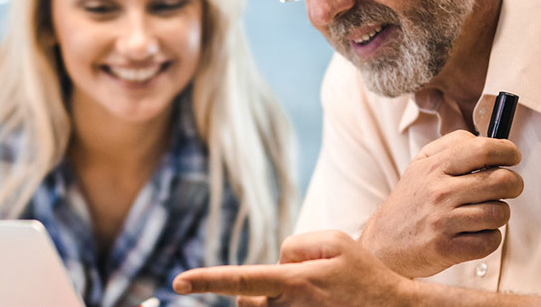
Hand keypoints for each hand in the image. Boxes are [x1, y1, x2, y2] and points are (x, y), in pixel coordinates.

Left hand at [173, 231, 418, 306]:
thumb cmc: (362, 272)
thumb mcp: (333, 240)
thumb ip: (295, 244)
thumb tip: (276, 261)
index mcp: (295, 281)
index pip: (241, 278)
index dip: (207, 280)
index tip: (178, 283)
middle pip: (244, 298)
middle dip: (255, 291)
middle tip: (293, 285)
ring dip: (278, 299)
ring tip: (315, 297)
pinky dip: (288, 306)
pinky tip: (317, 304)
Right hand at [360, 130, 522, 276]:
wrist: (384, 243)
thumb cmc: (410, 202)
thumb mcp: (420, 165)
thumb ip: (452, 146)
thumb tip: (489, 141)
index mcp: (434, 168)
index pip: (482, 149)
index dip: (507, 150)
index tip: (512, 156)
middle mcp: (439, 193)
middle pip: (501, 181)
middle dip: (513, 184)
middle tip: (509, 187)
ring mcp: (443, 222)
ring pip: (499, 213)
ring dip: (499, 214)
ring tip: (485, 213)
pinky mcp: (447, 248)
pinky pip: (491, 241)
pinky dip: (490, 238)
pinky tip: (476, 233)